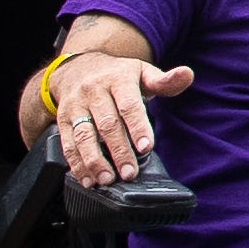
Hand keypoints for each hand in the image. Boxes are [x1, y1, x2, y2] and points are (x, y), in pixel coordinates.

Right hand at [47, 45, 193, 186]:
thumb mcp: (141, 72)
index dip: (138, 127)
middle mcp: (94, 91)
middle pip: (107, 124)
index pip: (129, 105)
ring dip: (94, 160)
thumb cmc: (116, 76)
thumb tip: (187, 74)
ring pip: (83, 135)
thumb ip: (164, 81)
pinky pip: (67, 143)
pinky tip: (87, 178)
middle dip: (119, 150)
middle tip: (130, 172)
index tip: (146, 147)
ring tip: (107, 178)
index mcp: (118, 79)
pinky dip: (76, 163)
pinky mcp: (62, 119)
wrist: (75, 69)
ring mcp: (75, 106)